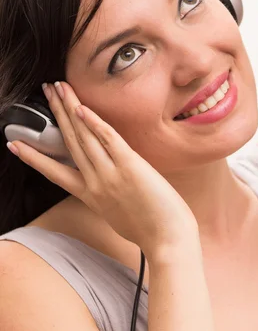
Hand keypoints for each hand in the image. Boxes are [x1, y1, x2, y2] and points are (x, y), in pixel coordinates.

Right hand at [7, 82, 197, 261]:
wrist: (169, 242)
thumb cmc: (150, 231)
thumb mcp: (118, 215)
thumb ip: (107, 197)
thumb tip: (107, 184)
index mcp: (91, 195)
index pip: (55, 172)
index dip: (33, 157)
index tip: (14, 144)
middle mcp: (95, 182)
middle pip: (70, 141)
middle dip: (55, 114)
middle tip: (45, 91)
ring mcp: (111, 174)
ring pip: (84, 136)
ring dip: (69, 109)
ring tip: (58, 88)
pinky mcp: (130, 166)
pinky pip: (108, 140)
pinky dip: (94, 123)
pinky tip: (82, 108)